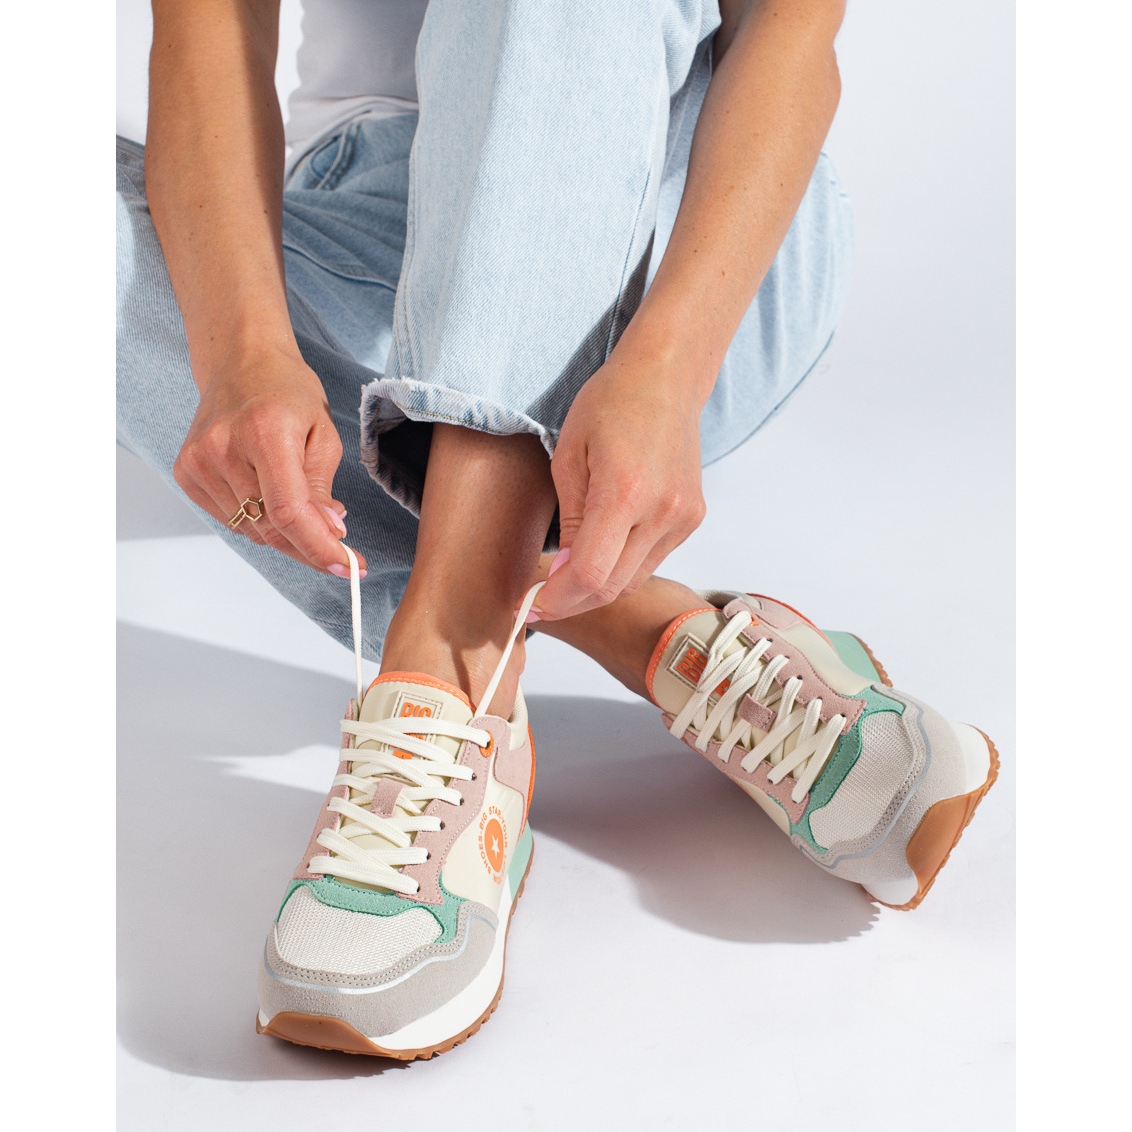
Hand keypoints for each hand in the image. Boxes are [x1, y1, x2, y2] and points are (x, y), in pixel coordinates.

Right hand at [173, 347, 366, 575]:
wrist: (240, 363)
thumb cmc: (287, 393)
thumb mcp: (323, 433)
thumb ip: (322, 487)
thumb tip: (328, 532)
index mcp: (264, 432)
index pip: (289, 512)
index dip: (320, 547)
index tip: (348, 565)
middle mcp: (223, 448)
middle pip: (271, 528)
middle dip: (310, 548)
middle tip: (340, 553)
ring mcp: (198, 462)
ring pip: (252, 530)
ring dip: (285, 534)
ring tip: (301, 506)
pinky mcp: (186, 473)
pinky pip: (231, 520)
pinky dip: (257, 520)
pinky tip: (268, 494)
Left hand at [535, 352, 706, 619]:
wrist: (667, 378)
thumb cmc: (611, 403)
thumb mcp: (569, 456)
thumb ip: (569, 521)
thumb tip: (564, 574)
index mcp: (625, 492)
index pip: (591, 574)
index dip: (558, 599)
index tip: (532, 603)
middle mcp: (662, 511)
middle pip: (613, 586)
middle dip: (572, 601)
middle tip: (540, 599)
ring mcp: (683, 518)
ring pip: (633, 580)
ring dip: (597, 588)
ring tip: (565, 578)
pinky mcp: (692, 519)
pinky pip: (651, 561)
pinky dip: (622, 567)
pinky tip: (602, 551)